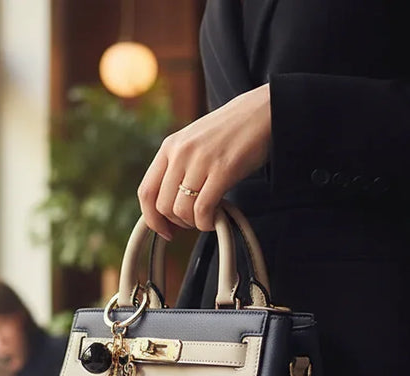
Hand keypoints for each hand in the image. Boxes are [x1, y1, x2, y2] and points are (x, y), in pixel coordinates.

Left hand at [137, 83, 270, 236]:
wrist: (263, 111)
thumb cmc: (229, 133)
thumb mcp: (193, 144)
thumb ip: (177, 169)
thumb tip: (167, 209)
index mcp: (169, 147)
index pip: (145, 191)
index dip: (151, 218)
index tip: (163, 230)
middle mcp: (180, 152)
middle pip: (163, 205)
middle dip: (176, 222)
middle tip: (193, 222)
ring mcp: (200, 160)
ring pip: (181, 210)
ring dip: (193, 223)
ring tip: (207, 217)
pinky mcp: (222, 170)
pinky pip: (202, 210)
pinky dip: (206, 222)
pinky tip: (215, 219)